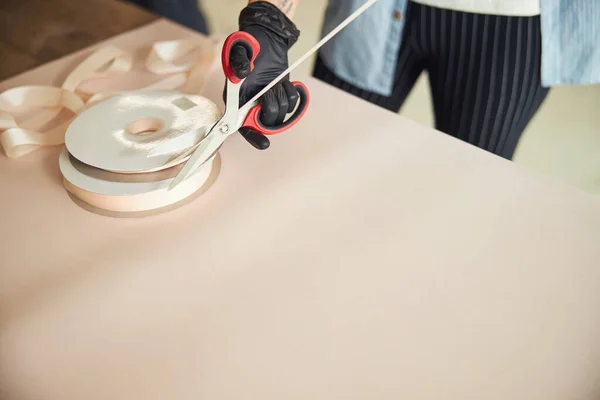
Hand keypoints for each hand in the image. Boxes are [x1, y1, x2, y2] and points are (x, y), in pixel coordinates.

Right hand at [226, 1, 300, 149]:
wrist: (267, 38)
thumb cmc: (249, 44)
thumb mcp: (239, 49)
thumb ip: (237, 62)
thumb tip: (241, 74)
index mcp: (235, 100)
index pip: (240, 126)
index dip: (252, 136)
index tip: (264, 144)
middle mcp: (250, 106)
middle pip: (265, 123)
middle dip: (272, 108)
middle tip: (271, 91)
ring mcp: (266, 103)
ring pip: (280, 116)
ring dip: (283, 99)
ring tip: (278, 83)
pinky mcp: (280, 97)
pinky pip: (291, 106)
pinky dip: (293, 95)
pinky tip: (290, 84)